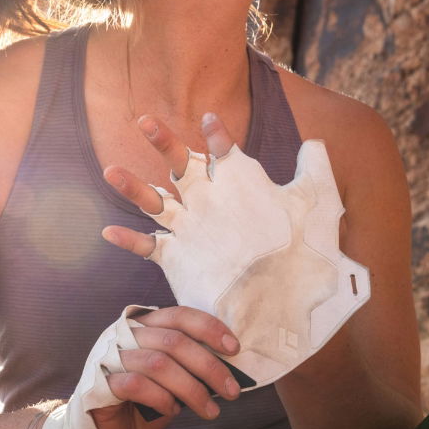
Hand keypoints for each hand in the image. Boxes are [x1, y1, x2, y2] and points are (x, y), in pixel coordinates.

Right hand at [90, 305, 241, 428]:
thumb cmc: (145, 396)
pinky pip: (137, 385)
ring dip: (192, 389)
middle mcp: (126, 334)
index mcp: (145, 324)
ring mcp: (112, 356)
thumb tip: (227, 368)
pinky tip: (172, 410)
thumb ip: (190, 364)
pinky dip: (161, 399)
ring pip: (158, 364)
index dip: (208, 328)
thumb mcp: (172, 375)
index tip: (233, 348)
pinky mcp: (102, 382)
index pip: (179, 315)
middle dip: (209, 366)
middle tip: (233, 390)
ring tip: (210, 410)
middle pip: (174, 341)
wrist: (107, 425)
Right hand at [100, 111, 370, 395]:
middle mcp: (210, 205)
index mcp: (239, 188)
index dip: (217, 136)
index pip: (222, 153)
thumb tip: (314, 141)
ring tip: (110, 170)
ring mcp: (191, 232)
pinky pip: (148, 247)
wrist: (287, 307)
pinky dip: (129, 240)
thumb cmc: (306, 259)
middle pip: (180, 167)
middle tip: (145, 121)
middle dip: (163, 143)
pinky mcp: (178, 260)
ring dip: (134, 187)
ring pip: (155, 202)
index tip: (212, 120)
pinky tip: (110, 232)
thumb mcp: (318, 211)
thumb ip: (315, 173)